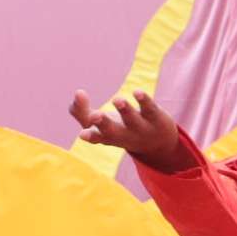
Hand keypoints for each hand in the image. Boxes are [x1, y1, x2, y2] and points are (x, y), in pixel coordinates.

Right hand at [68, 85, 201, 173]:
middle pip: (113, 131)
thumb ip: (80, 110)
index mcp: (107, 137)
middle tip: (96, 115)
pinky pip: (150, 108)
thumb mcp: (97, 124)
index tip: (83, 135)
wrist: (158, 143)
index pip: (97, 138)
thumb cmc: (120, 130)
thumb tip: (78, 93)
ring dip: (124, 109)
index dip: (90, 136)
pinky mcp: (155, 117)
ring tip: (117, 100)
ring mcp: (140, 127)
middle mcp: (124, 134)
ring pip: (132, 119)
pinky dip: (144, 100)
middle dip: (103, 123)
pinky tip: (137, 92)